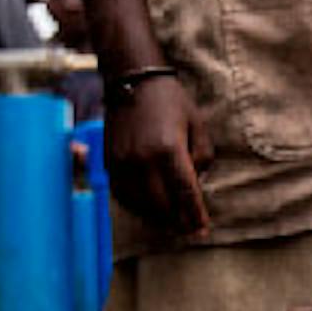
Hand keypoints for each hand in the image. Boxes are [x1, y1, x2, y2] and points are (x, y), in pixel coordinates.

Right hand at [105, 75, 210, 239]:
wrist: (131, 80)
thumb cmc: (170, 101)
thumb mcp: (198, 124)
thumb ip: (201, 158)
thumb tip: (194, 186)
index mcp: (169, 149)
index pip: (185, 193)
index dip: (195, 215)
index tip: (202, 230)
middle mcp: (143, 160)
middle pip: (163, 205)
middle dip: (178, 222)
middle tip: (189, 231)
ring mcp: (122, 163)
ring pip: (141, 205)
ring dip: (157, 218)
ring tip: (171, 224)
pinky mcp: (109, 162)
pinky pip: (122, 196)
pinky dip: (137, 207)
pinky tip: (148, 210)